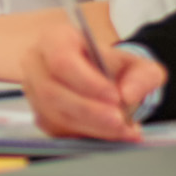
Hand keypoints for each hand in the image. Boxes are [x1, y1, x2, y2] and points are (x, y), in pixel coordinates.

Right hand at [19, 21, 164, 141]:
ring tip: (121, 129)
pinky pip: (56, 130)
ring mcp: (33, 91)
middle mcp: (36, 63)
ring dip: (90, 127)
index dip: (87, 82)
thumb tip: (128, 95)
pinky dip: (85, 135)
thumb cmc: (112, 67)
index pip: (62, 60)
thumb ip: (142, 76)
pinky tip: (110, 134)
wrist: (102, 80)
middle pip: (52, 92)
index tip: (115, 97)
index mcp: (56, 39)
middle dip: (89, 111)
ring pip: (53, 115)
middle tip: (120, 121)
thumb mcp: (137, 65)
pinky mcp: (39, 115)